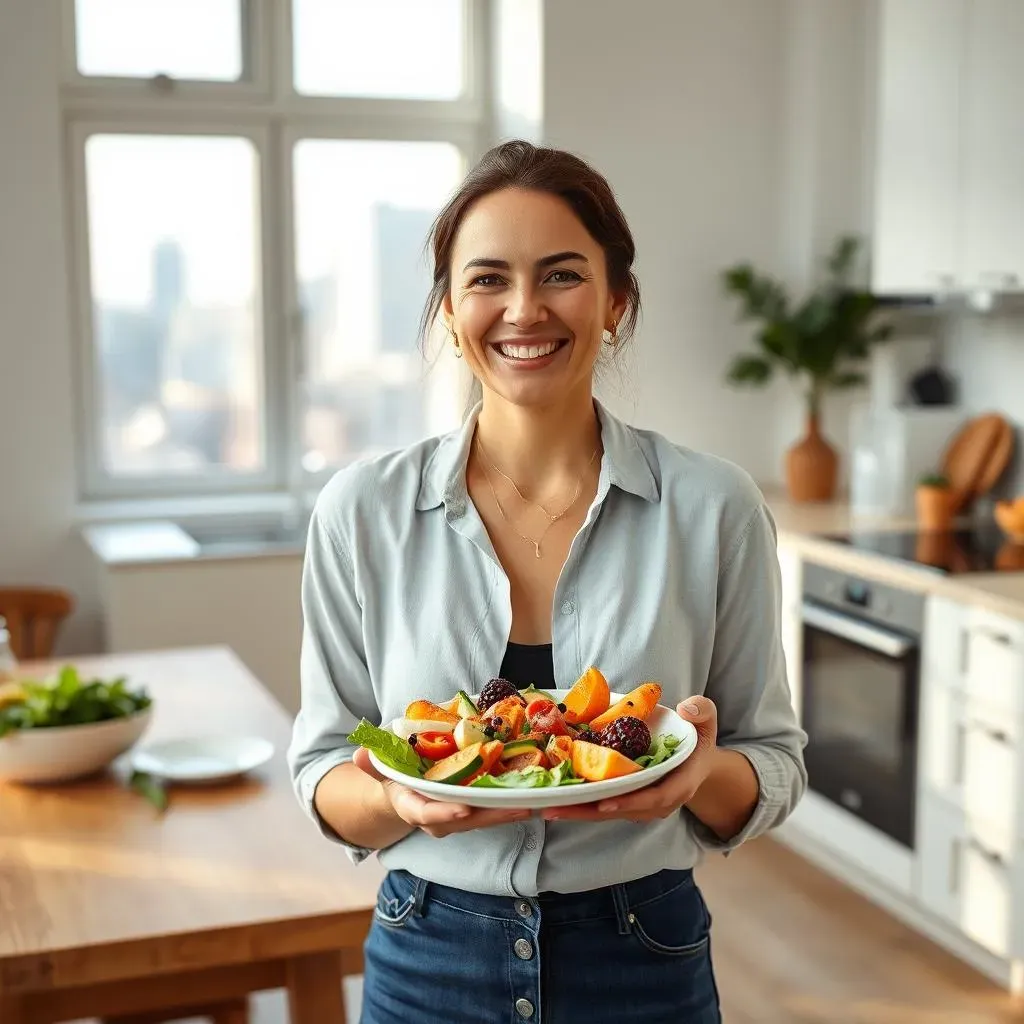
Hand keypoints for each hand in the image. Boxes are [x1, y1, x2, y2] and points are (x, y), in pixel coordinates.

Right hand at [352, 747, 531, 838]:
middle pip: (466, 820)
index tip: (464, 809)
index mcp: (412, 807)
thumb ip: (372, 764)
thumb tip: (359, 753)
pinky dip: (511, 805)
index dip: (446, 813)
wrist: (404, 795)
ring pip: (484, 818)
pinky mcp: (473, 813)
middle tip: (517, 806)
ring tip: (533, 802)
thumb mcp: (381, 770)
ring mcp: (456, 818)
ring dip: (508, 812)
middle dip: (491, 815)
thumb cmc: (395, 778)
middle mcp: (437, 818)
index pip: (427, 814)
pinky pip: (492, 811)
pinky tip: (533, 796)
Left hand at [542, 696, 718, 822]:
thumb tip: (685, 707)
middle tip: (554, 809)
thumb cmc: (697, 736)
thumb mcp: (706, 719)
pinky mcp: (628, 800)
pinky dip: (581, 803)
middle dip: (588, 811)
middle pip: (621, 810)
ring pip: (607, 811)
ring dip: (578, 811)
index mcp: (679, 784)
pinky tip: (556, 797)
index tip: (603, 802)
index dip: (629, 802)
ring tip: (547, 808)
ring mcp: (642, 804)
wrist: (696, 758)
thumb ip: (702, 710)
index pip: (654, 798)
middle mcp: (659, 801)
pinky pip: (603, 804)